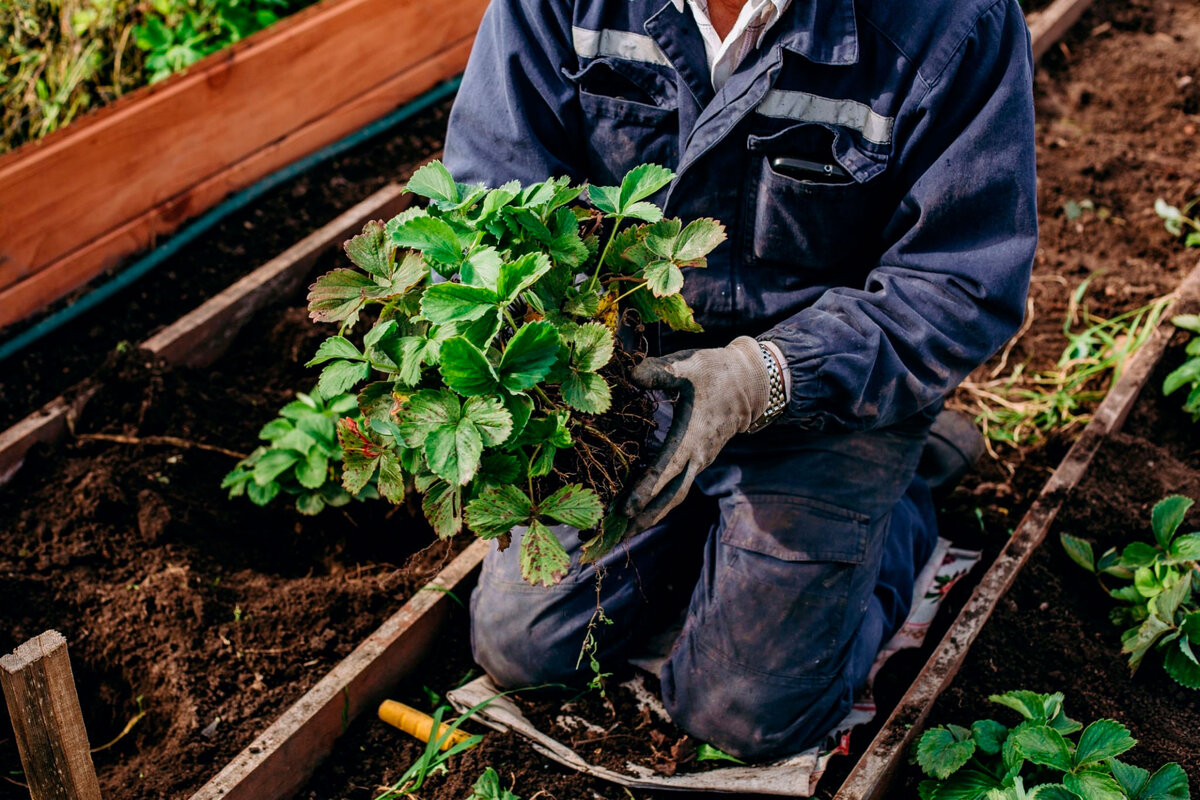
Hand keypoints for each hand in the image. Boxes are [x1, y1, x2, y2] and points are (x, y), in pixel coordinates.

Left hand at [621, 336, 770, 531]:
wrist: (750, 382)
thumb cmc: (716, 372)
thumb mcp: (688, 365)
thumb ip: (659, 371)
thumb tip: (631, 374)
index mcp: (691, 436)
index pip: (666, 469)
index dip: (645, 490)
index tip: (625, 509)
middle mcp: (697, 456)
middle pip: (671, 496)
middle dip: (645, 516)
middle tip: (618, 535)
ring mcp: (700, 460)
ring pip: (675, 495)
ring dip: (652, 513)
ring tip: (626, 531)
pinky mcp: (699, 459)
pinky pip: (678, 486)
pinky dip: (660, 500)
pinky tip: (643, 508)